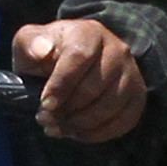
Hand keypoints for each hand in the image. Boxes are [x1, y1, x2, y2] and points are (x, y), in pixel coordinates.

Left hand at [11, 16, 147, 144]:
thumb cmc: (48, 55)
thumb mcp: (29, 43)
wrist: (72, 64)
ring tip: (59, 127)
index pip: (79, 57)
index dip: (61, 85)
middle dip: (67, 109)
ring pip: (110, 106)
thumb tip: (41, 50)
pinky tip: (77, 132)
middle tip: (46, 119)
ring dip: (80, 124)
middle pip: (95, 86)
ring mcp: (131, 73)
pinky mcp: (137, 96)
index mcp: (88, 32)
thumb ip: (29, 43)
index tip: (45, 104)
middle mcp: (117, 49)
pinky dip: (97, 133)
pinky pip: (123, 121)